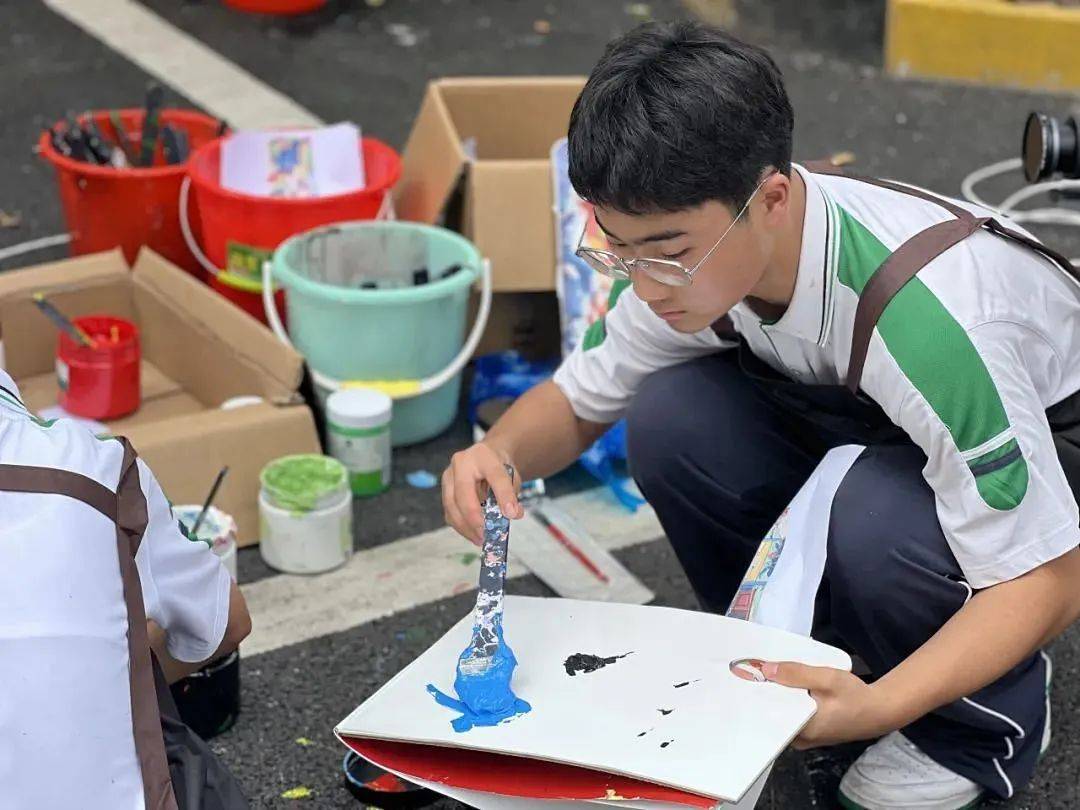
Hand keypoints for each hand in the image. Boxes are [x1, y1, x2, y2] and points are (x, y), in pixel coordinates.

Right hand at [442, 443, 522, 544]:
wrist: (485, 458)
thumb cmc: (498, 467)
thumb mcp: (512, 476)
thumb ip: (512, 494)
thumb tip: (514, 514)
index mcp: (483, 455)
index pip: (495, 475)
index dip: (504, 495)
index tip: (512, 514)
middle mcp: (461, 463)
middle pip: (463, 493)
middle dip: (474, 517)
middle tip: (486, 535)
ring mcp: (449, 476)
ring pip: (451, 505)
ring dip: (465, 526)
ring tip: (480, 539)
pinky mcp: (444, 490)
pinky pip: (449, 512)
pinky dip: (460, 526)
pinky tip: (473, 534)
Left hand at [760, 661, 895, 748]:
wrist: (881, 710)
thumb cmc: (855, 696)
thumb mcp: (827, 679)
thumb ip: (797, 674)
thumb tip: (766, 670)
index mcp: (802, 730)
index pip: (768, 716)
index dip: (755, 697)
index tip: (743, 680)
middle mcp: (800, 739)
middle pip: (773, 716)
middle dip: (763, 695)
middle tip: (749, 674)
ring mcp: (806, 739)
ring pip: (782, 716)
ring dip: (776, 698)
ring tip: (761, 677)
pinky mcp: (812, 733)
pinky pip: (791, 717)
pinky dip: (787, 703)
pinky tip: (782, 687)